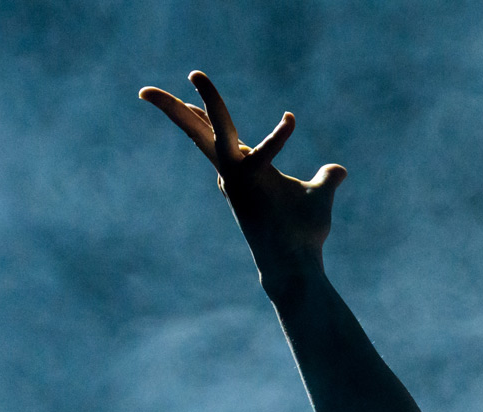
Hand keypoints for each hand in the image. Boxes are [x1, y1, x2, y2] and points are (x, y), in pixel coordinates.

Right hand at [139, 71, 345, 275]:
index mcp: (242, 168)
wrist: (298, 265)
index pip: (215, 133)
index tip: (192, 84)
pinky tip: (290, 118)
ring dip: (210, 102)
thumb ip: (325, 180)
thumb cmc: (303, 234)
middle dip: (173, 107)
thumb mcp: (318, 196)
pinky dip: (278, 138)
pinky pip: (265, 155)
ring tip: (196, 74)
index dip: (202, 111)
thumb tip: (338, 170)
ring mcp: (237, 178)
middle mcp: (232, 171)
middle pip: (197, 132)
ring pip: (218, 132)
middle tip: (144, 91)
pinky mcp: (250, 187)